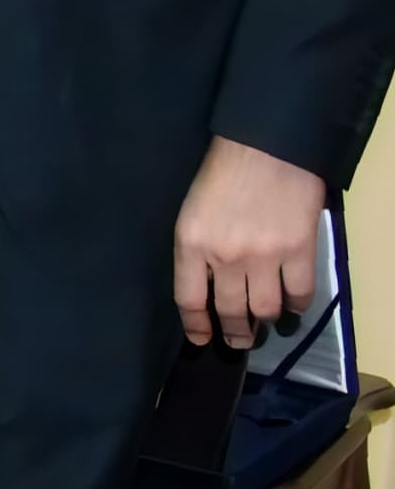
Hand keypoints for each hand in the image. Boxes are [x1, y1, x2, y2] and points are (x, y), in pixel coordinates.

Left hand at [175, 134, 326, 348]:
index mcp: (190, 244)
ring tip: (264, 325)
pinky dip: (297, 305)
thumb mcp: (192, 211)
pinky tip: (293, 305)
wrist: (266, 148)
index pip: (189, 299)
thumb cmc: (222, 173)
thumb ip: (197, 248)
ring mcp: (264, 256)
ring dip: (264, 322)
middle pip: (229, 310)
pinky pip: (300, 293)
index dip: (195, 325)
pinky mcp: (299, 251)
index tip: (201, 339)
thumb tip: (208, 283)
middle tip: (238, 341)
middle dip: (234, 332)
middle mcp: (225, 257)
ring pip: (265, 309)